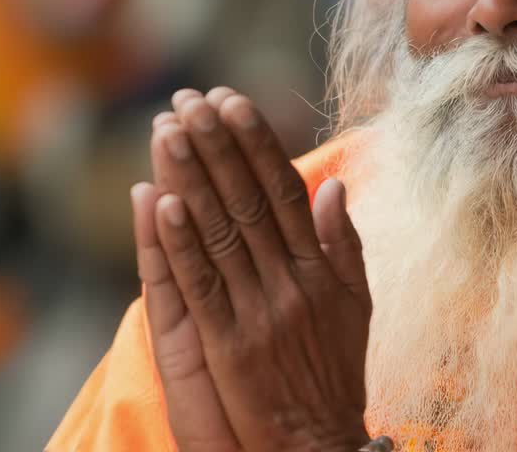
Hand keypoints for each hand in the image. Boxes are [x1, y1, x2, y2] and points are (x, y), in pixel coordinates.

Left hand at [142, 87, 372, 451]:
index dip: (257, 143)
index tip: (233, 101)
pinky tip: (160, 201)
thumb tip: (334, 185)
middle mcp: (291, 282)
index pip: (285, 190)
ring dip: (191, 177)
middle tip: (190, 99)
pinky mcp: (228, 345)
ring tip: (167, 131)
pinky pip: (201, 284)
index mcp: (320, 268)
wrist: (319, 443)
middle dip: (217, 145)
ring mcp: (259, 312)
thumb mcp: (356, 304)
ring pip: (220, 232)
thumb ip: (344, 245)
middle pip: (248, 201)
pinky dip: (180, 242)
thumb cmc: (334, 373)